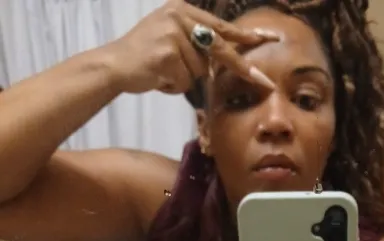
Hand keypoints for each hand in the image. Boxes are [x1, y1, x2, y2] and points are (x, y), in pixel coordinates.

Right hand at [105, 0, 276, 95]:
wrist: (114, 65)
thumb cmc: (145, 58)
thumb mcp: (171, 38)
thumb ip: (196, 42)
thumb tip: (225, 57)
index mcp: (183, 10)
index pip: (221, 26)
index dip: (246, 36)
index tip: (268, 39)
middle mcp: (179, 17)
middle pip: (219, 49)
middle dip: (241, 68)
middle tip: (266, 82)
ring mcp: (172, 34)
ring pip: (199, 71)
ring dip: (184, 79)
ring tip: (163, 72)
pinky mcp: (167, 55)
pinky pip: (185, 81)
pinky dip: (173, 87)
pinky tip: (158, 77)